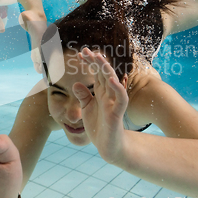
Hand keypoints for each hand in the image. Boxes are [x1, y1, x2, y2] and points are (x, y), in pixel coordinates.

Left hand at [72, 48, 128, 164]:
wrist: (107, 147)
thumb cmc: (99, 127)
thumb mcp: (87, 109)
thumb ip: (83, 96)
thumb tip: (76, 84)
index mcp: (101, 92)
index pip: (97, 73)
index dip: (90, 63)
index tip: (80, 54)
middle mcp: (108, 94)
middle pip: (104, 73)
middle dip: (96, 61)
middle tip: (86, 50)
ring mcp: (114, 102)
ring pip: (113, 81)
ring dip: (106, 69)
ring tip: (98, 57)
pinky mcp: (118, 113)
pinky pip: (121, 98)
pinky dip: (118, 88)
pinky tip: (111, 79)